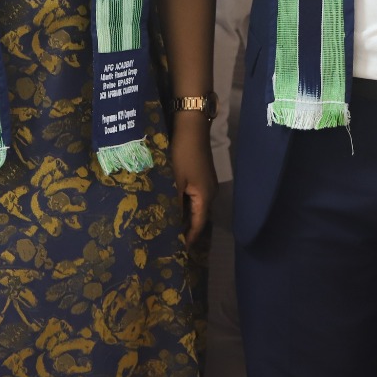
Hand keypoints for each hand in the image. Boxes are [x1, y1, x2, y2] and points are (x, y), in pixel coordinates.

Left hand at [169, 115, 215, 245]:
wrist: (191, 127)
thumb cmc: (183, 154)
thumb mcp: (175, 180)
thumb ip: (172, 202)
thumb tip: (167, 222)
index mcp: (205, 196)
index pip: (198, 223)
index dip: (189, 237)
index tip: (179, 249)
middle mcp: (209, 192)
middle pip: (197, 216)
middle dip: (184, 227)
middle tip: (168, 239)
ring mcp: (206, 183)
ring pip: (194, 205)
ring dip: (182, 214)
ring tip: (166, 224)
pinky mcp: (201, 175)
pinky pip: (193, 195)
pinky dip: (183, 202)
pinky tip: (170, 204)